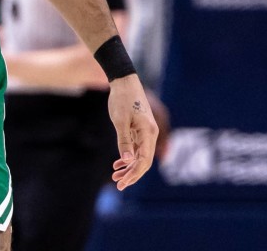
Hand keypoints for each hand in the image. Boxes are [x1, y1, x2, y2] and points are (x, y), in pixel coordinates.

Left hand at [108, 75, 158, 190]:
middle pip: (144, 161)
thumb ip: (124, 141)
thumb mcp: (120, 120)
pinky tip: (118, 164)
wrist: (124, 81)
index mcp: (148, 132)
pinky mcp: (140, 129)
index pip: (144, 160)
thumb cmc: (122, 99)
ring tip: (116, 176)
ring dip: (129, 167)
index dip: (134, 174)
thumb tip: (128, 161)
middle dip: (132, 174)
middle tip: (118, 184)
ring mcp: (146, 132)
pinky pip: (137, 148)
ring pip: (140, 155)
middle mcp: (150, 134)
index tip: (122, 183)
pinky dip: (128, 157)